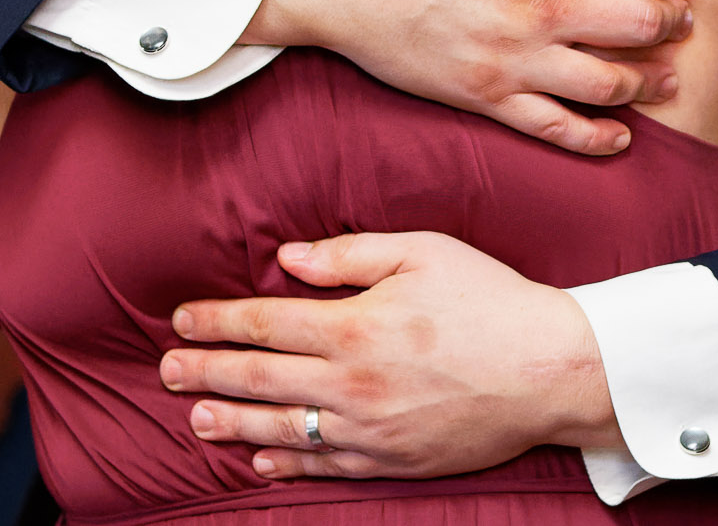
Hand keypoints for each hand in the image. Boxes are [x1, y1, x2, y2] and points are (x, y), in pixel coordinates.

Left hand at [161, 232, 619, 479]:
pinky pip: (325, 465)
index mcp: (356, 325)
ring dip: (231, 421)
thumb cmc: (491, 300)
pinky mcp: (392, 460)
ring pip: (282, 427)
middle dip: (206, 372)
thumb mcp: (424, 252)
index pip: (266, 323)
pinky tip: (259, 457)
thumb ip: (350, 255)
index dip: (217, 322)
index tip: (183, 319)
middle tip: (167, 369)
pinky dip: (286, 463)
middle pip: (260, 378)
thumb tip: (288, 259)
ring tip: (195, 416)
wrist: (551, 369)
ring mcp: (370, 428)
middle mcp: (353, 382)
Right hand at [249, 0, 688, 155]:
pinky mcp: (487, 96)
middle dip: (672, 20)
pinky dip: (597, 137)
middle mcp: (542, 13)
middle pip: (639, 25)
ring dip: (648, 80)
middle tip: (683, 16)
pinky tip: (619, 135)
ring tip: (665, 75)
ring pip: (609, 84)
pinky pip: (556, 129)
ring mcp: (517, 61)